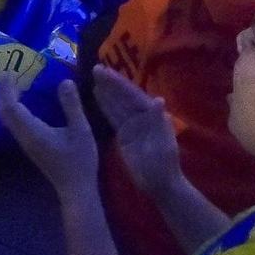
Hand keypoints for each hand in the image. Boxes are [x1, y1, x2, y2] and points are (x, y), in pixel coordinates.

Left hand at [0, 75, 97, 194]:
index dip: (6, 89)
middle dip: (3, 92)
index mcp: (33, 131)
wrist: (76, 189)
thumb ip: (71, 105)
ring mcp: (26, 143)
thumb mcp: (81, 130)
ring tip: (15, 84)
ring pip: (8, 119)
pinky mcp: (30, 146)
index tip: (8, 72)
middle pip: (5, 112)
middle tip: (9, 74)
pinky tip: (25, 103)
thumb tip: (64, 81)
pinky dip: (14, 109)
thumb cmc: (79, 161)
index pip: (11, 107)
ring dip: (8, 101)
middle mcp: (24, 137)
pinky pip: (15, 123)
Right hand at [92, 65, 181, 198]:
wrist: (160, 185)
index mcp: (152, 116)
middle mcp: (142, 117)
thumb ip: (159, 122)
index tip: (106, 71)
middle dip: (111, 83)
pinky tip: (95, 98)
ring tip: (92, 79)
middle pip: (124, 96)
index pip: (133, 95)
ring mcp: (133, 125)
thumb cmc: (163, 166)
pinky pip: (113, 117)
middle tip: (95, 69)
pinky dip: (104, 107)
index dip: (120, 83)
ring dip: (106, 92)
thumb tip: (159, 100)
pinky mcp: (125, 135)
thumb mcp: (163, 145)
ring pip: (117, 105)